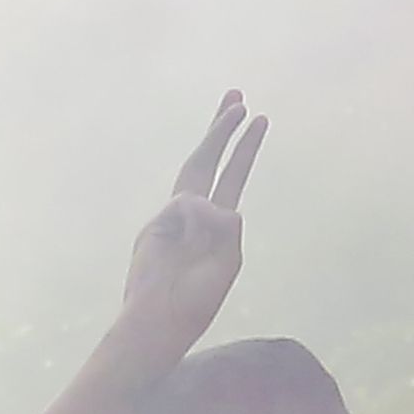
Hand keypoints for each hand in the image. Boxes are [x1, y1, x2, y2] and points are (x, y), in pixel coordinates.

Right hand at [117, 97, 263, 359]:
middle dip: (222, 127)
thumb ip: (224, 225)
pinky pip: (192, 206)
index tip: (256, 118)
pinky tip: (191, 247)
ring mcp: (172, 217)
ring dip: (220, 147)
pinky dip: (200, 223)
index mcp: (216, 226)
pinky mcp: (158, 222)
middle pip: (208, 160)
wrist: (159, 321)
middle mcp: (192, 215)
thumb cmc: (195, 301)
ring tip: (235, 129)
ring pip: (200, 174)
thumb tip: (198, 199)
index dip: (242, 148)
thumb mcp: (227, 260)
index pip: (231, 177)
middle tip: (238, 93)